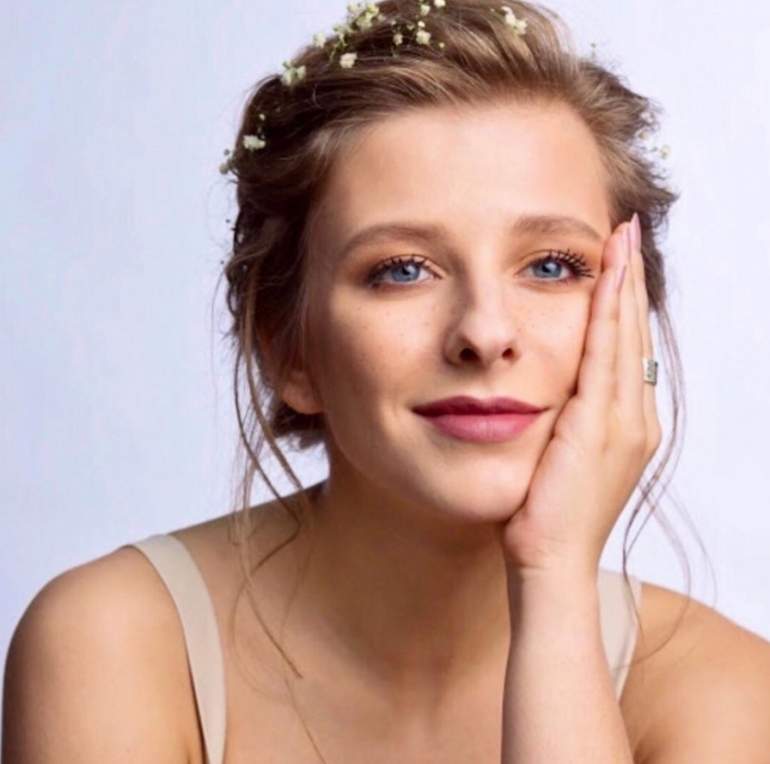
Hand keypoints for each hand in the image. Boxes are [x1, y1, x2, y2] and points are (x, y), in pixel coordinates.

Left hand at [499, 216, 661, 578]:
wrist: (549, 564)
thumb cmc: (542, 519)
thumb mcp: (555, 460)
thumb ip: (560, 423)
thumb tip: (541, 394)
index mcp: (625, 427)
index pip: (624, 351)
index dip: (622, 304)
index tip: (616, 263)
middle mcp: (635, 419)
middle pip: (632, 334)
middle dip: (629, 282)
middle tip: (626, 233)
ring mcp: (625, 423)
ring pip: (624, 337)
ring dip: (622, 285)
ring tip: (621, 239)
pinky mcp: (601, 427)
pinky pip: (604, 357)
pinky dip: (607, 314)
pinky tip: (605, 277)